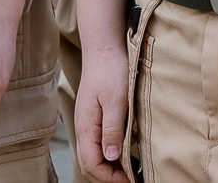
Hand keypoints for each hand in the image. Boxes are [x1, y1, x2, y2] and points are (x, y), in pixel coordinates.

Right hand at [74, 45, 130, 182]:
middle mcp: (84, 128)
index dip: (110, 177)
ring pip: (95, 154)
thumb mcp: (116, 100)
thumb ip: (112, 129)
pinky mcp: (96, 116)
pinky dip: (111, 152)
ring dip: (111, 165)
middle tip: (133, 178)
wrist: (104, 48)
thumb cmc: (111, 70)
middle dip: (110, 175)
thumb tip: (112, 156)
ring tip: (132, 169)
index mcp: (86, 127)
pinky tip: (126, 150)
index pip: (92, 164)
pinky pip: (99, 142)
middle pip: (92, 163)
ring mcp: (89, 123)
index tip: (131, 180)